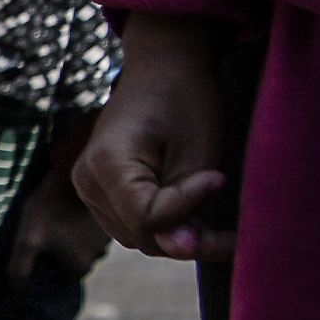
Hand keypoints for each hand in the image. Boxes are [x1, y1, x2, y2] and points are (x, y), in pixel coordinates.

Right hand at [74, 12, 233, 259]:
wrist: (161, 69)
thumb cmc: (184, 102)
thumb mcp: (195, 154)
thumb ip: (186, 204)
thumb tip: (179, 250)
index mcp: (106, 165)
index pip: (148, 218)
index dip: (190, 210)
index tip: (220, 180)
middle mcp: (86, 181)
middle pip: (140, 235)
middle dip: (186, 235)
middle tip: (233, 232)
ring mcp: (87, 188)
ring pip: (136, 236)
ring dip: (176, 233)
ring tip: (214, 219)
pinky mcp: (98, 191)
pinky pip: (131, 225)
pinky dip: (163, 225)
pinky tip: (192, 212)